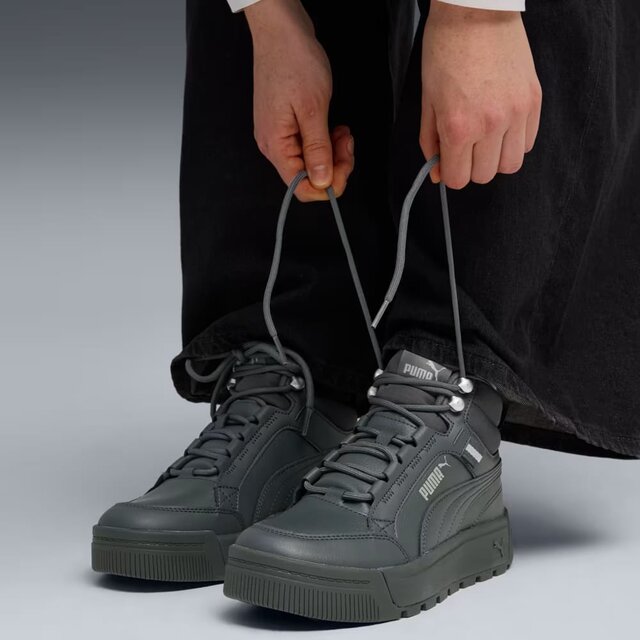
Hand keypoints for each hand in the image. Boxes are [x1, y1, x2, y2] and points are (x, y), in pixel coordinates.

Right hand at [245, 0, 353, 200]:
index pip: (300, 188)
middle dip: (333, 166)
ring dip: (332, 153)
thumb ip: (317, 149)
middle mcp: (272, 146)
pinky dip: (325, 142)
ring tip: (342, 131)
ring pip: (310, 163)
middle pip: (307, 178)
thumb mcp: (313, 107)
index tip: (346, 164)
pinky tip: (334, 127)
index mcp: (275, 146)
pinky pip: (307, 147)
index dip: (327, 185)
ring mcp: (278, 136)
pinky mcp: (285, 127)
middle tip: (348, 142)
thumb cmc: (294, 61)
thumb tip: (321, 182)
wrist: (281, 31)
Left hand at [420, 4, 541, 187]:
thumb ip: (431, 143)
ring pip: (510, 165)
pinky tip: (502, 125)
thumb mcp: (427, 102)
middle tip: (465, 146)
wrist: (475, 11)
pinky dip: (514, 142)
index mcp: (459, 127)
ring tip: (485, 138)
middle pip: (484, 176)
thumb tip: (437, 175)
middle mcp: (491, 125)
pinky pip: (528, 143)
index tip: (448, 159)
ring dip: (495, 159)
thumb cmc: (444, 52)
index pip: (458, 179)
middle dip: (471, 166)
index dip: (450, 172)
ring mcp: (516, 113)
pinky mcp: (534, 101)